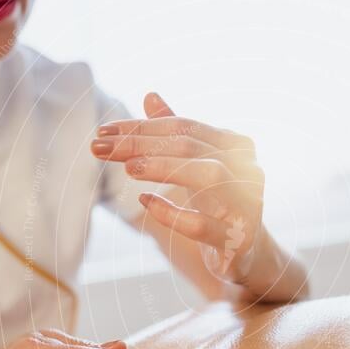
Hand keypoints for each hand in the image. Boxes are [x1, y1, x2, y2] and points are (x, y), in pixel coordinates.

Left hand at [92, 93, 265, 282]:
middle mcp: (247, 169)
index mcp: (236, 145)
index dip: (142, 127)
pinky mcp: (237, 240)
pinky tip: (145, 202)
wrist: (249, 253)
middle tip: (100, 148)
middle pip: (191, 146)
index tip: (104, 132)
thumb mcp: (197, 166)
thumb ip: (178, 134)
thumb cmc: (220, 203)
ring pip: (207, 175)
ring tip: (128, 168)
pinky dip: (171, 213)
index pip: (184, 127)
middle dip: (142, 145)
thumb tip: (149, 96)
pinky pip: (202, 224)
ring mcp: (246, 205)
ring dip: (163, 168)